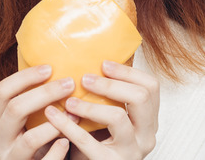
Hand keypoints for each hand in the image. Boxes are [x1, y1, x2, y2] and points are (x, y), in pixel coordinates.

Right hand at [0, 64, 75, 158]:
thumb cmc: (36, 144)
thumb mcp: (27, 122)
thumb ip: (34, 102)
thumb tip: (59, 67)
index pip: (2, 91)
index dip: (24, 77)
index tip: (50, 68)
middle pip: (15, 109)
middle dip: (44, 94)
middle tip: (69, 84)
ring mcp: (10, 158)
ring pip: (30, 139)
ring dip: (55, 124)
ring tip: (74, 114)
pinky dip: (57, 152)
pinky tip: (68, 142)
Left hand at [43, 60, 159, 159]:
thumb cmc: (99, 142)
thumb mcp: (112, 118)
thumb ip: (111, 95)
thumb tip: (95, 54)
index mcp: (148, 120)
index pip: (151, 87)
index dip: (128, 72)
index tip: (103, 64)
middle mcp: (146, 136)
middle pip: (140, 97)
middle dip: (110, 84)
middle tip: (85, 79)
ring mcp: (130, 152)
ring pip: (117, 117)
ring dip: (90, 105)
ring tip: (69, 100)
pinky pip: (87, 141)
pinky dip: (67, 125)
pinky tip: (53, 114)